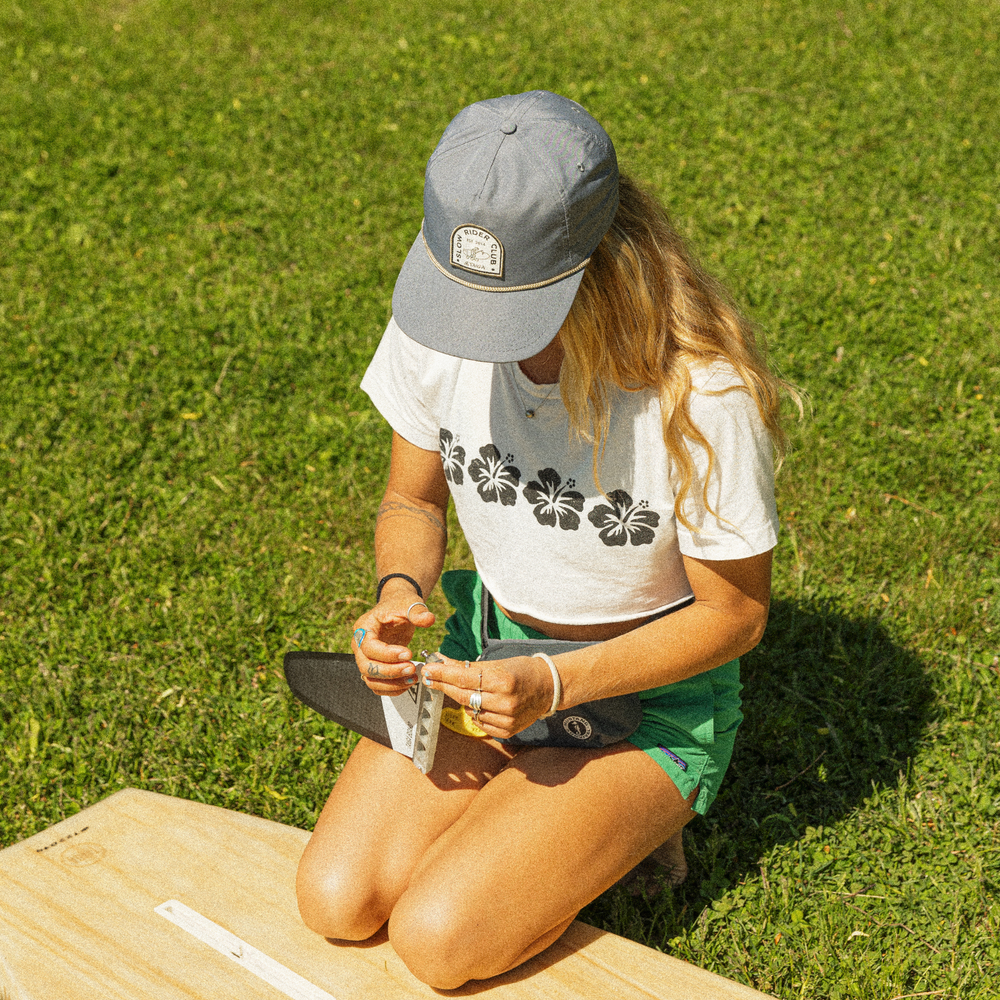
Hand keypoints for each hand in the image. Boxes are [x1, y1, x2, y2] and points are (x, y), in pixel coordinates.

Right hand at [351, 594, 434, 696]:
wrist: (396, 608)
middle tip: (412, 668)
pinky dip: (391, 688)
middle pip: (366, 666)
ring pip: (370, 679)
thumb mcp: (410, 603)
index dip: (387, 654)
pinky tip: (408, 683)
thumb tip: (428, 619)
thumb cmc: (400, 604)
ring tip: (413, 678)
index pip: (368, 646)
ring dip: (392, 683)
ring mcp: (364, 658)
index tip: (408, 653)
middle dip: (390, 671)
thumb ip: (418, 612)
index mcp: (363, 627)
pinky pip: (377, 684)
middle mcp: (359, 645)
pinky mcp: (374, 667)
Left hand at [419, 654, 554, 739]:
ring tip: (476, 690)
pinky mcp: (508, 731)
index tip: (428, 670)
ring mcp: (507, 719)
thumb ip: (467, 667)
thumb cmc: (522, 671)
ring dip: (465, 700)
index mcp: (503, 680)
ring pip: (470, 711)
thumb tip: (441, 662)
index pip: (464, 678)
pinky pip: (480, 723)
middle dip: (445, 686)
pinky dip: (477, 712)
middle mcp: (505, 702)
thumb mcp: (497, 664)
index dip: (443, 674)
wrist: (549, 687)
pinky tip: (486, 704)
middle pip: (463, 696)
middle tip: (431, 678)